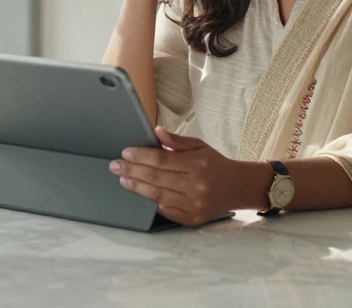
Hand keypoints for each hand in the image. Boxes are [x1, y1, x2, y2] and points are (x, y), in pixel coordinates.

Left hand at [109, 126, 262, 225]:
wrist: (236, 187)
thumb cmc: (215, 164)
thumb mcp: (199, 146)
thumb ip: (177, 140)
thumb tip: (156, 132)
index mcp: (198, 164)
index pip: (162, 159)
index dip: (141, 156)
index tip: (125, 152)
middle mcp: (196, 186)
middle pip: (156, 178)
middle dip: (132, 170)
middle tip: (115, 165)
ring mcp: (193, 204)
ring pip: (157, 196)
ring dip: (137, 187)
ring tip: (123, 179)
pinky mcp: (191, 219)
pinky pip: (165, 210)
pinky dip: (150, 201)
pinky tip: (139, 193)